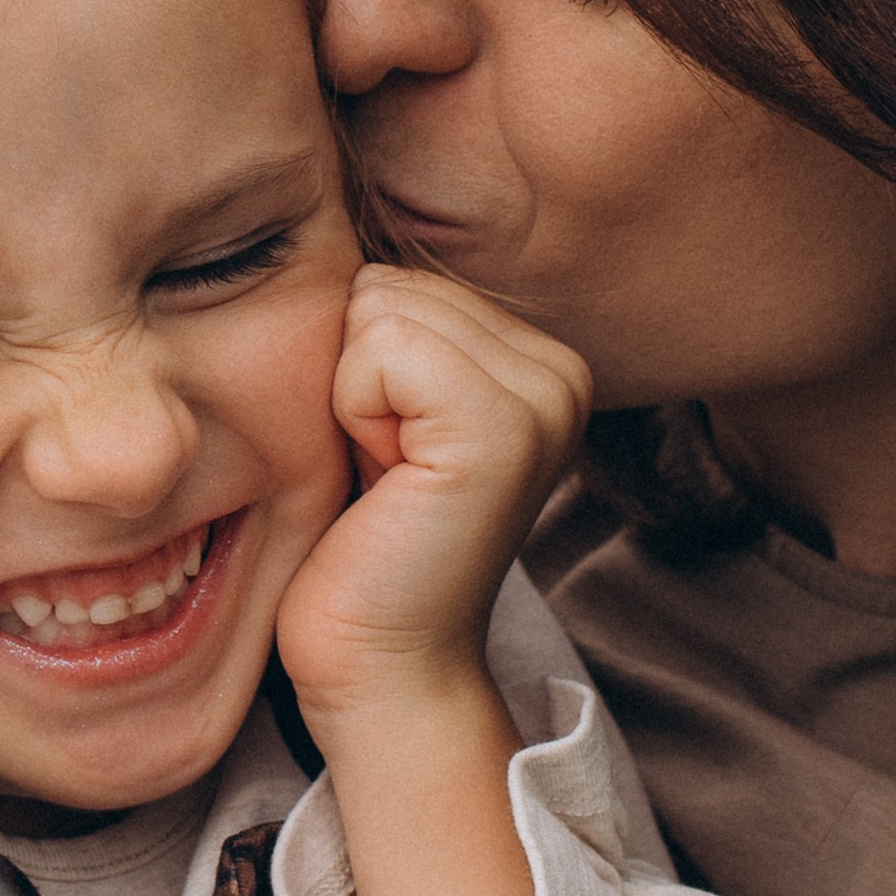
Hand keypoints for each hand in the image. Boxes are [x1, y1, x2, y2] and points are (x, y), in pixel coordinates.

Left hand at [276, 264, 591, 723]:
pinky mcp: (503, 427)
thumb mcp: (378, 413)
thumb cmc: (358, 548)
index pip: (396, 276)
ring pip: (380, 311)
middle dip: (352, 376)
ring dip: (349, 399)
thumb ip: (389, 327)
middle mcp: (560, 367)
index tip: (384, 454)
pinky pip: (382, 349)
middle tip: (382, 472)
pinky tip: (384, 480)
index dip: (355, 366)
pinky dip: (352, 413)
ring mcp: (544, 395)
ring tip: (385, 478)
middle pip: (386, 285)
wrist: (380, 665)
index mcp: (536, 356)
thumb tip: (334, 229)